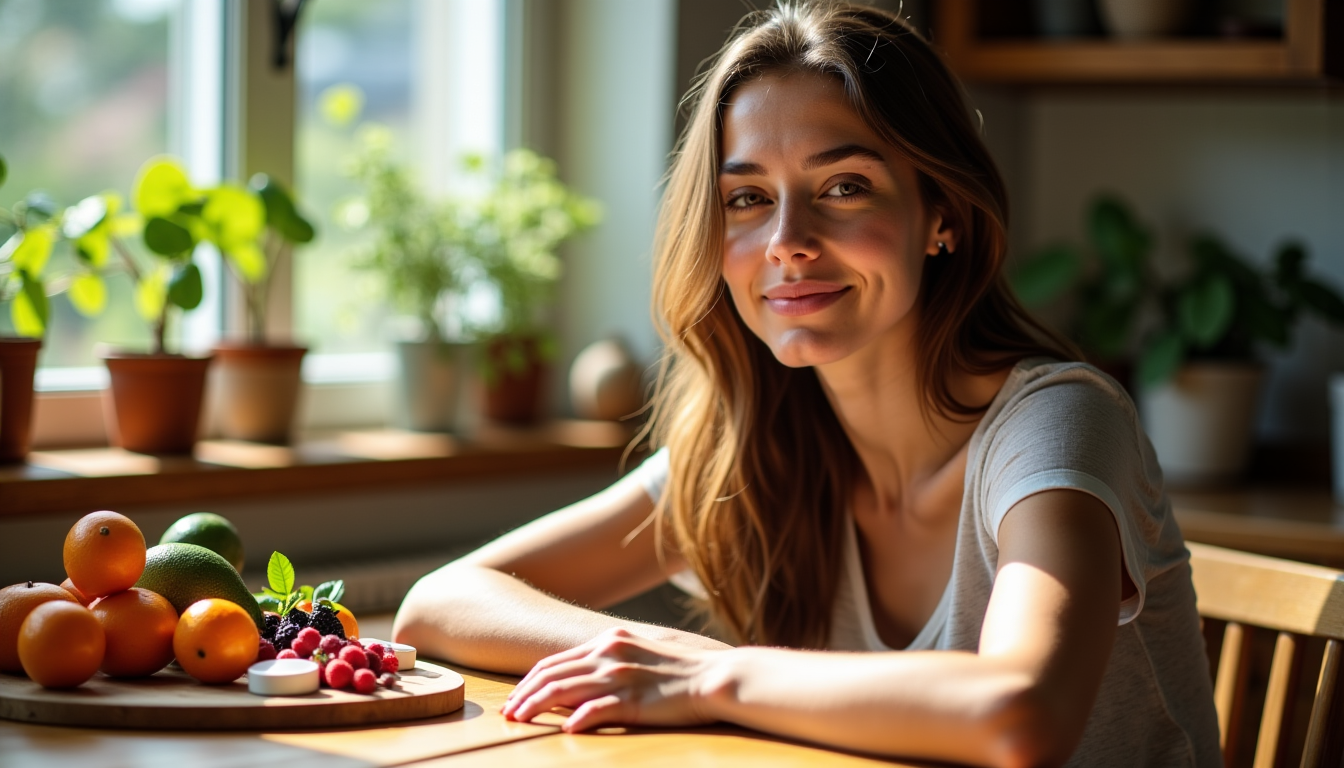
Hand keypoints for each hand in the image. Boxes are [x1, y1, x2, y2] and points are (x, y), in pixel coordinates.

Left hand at [502, 627, 722, 731]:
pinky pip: (597, 710)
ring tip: (519, 721)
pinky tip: (565, 730)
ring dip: (536, 707)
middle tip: (507, 713)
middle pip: (551, 674)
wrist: (715, 675)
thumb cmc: (679, 670)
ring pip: (564, 691)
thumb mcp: (638, 654)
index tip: (515, 697)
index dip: (529, 680)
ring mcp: (620, 676)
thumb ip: (609, 662)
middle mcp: (609, 653)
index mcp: (608, 641)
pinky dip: (577, 720)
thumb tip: (582, 681)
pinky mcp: (634, 699)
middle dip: (523, 694)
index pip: (555, 661)